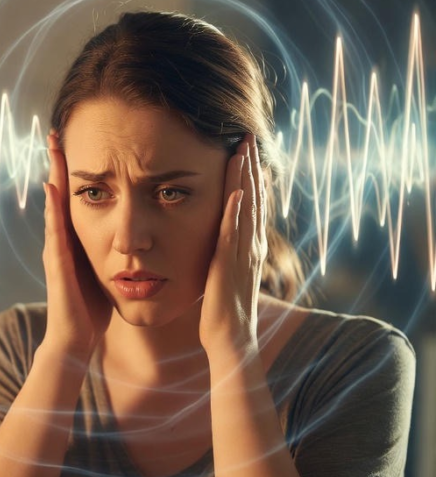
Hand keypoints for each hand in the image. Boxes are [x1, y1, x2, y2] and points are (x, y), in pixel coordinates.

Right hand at [42, 130, 111, 358]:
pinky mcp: (57, 263)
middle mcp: (62, 240)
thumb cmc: (92, 310)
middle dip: (58, 163)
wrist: (76, 339)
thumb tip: (133, 239)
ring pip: (54, 205)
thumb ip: (112, 253)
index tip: (77, 143)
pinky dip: (53, 208)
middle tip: (56, 132)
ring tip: (52, 147)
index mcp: (76, 240)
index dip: (76, 172)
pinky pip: (54, 231)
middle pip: (59, 194)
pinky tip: (52, 187)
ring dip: (52, 175)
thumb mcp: (105, 273)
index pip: (77, 199)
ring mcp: (57, 250)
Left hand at [199, 134, 266, 362]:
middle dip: (251, 165)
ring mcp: (243, 256)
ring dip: (244, 179)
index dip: (252, 174)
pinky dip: (235, 212)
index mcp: (250, 246)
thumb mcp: (226, 273)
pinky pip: (232, 235)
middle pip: (253, 197)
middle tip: (248, 135)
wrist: (232, 341)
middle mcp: (252, 246)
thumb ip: (227, 251)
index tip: (248, 148)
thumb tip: (222, 234)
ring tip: (242, 150)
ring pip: (245, 209)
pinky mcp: (228, 267)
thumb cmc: (225, 310)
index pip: (253, 202)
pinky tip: (235, 191)